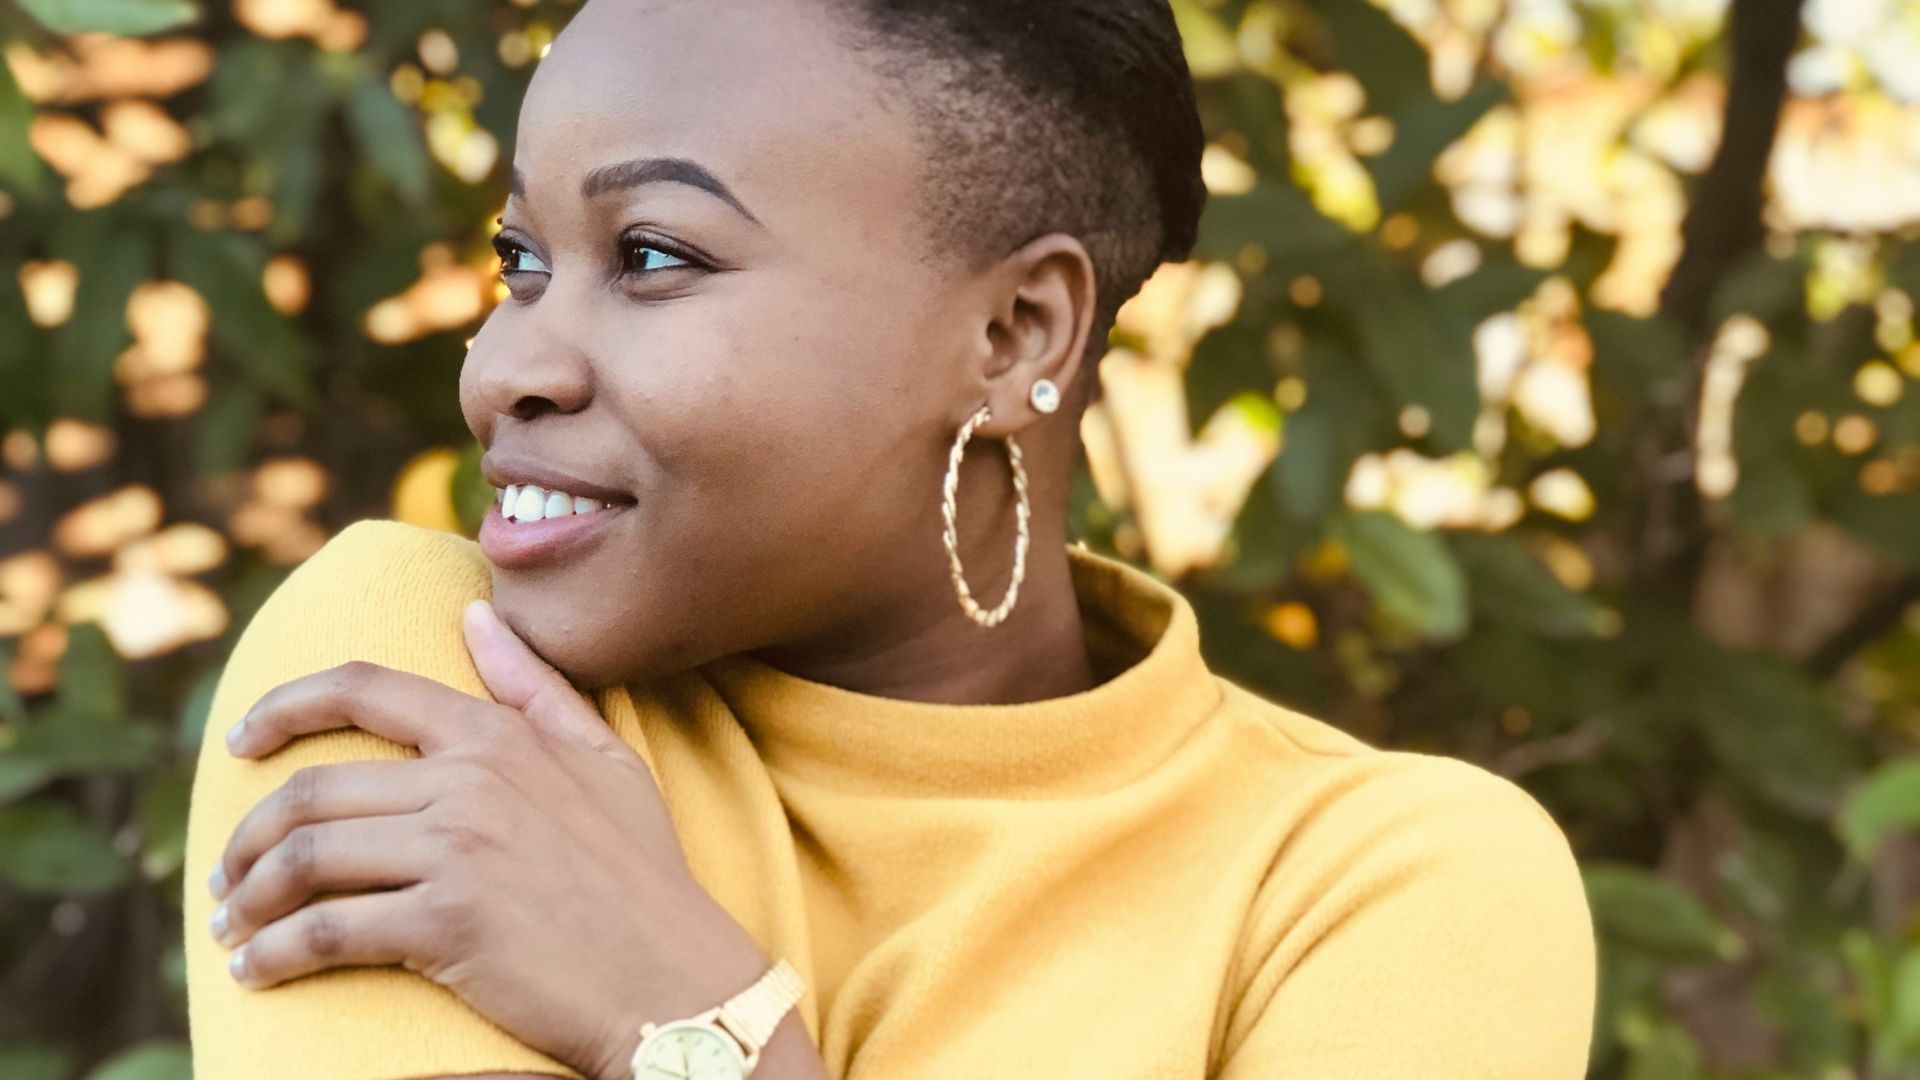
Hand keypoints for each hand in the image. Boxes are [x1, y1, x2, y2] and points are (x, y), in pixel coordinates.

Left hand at [208, 599, 773, 1079]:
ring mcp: (457, 849)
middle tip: (230, 875)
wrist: (676, 980)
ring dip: (250, 898)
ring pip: (306, 858)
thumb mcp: (607, 761)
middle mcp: (471, 780)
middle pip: (312, 790)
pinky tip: (257, 971)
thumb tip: (474, 614)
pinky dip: (274, 953)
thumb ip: (535, 687)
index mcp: (500, 735)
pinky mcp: (445, 922)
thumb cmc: (646, 876)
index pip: (363, 689)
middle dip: (250, 838)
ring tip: (236, 927)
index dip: (284, 707)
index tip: (239, 743)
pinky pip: (324, 930)